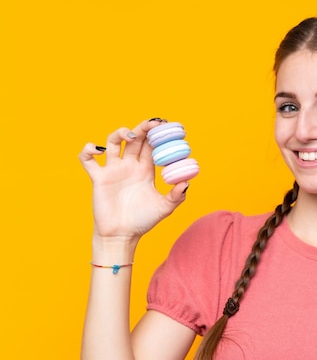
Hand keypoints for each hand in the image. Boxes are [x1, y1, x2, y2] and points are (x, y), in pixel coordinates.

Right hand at [79, 119, 187, 240]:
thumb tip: (186, 183)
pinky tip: (97, 150)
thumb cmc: (143, 221)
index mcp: (145, 169)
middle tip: (154, 123)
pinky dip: (88, 150)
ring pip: (113, 142)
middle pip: (135, 139)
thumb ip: (176, 196)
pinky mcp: (99, 178)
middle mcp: (129, 166)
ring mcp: (113, 170)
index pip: (152, 145)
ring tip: (130, 135)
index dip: (158, 134)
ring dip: (119, 133)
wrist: (122, 236)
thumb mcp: (164, 208)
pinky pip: (88, 159)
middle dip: (143, 128)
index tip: (168, 127)